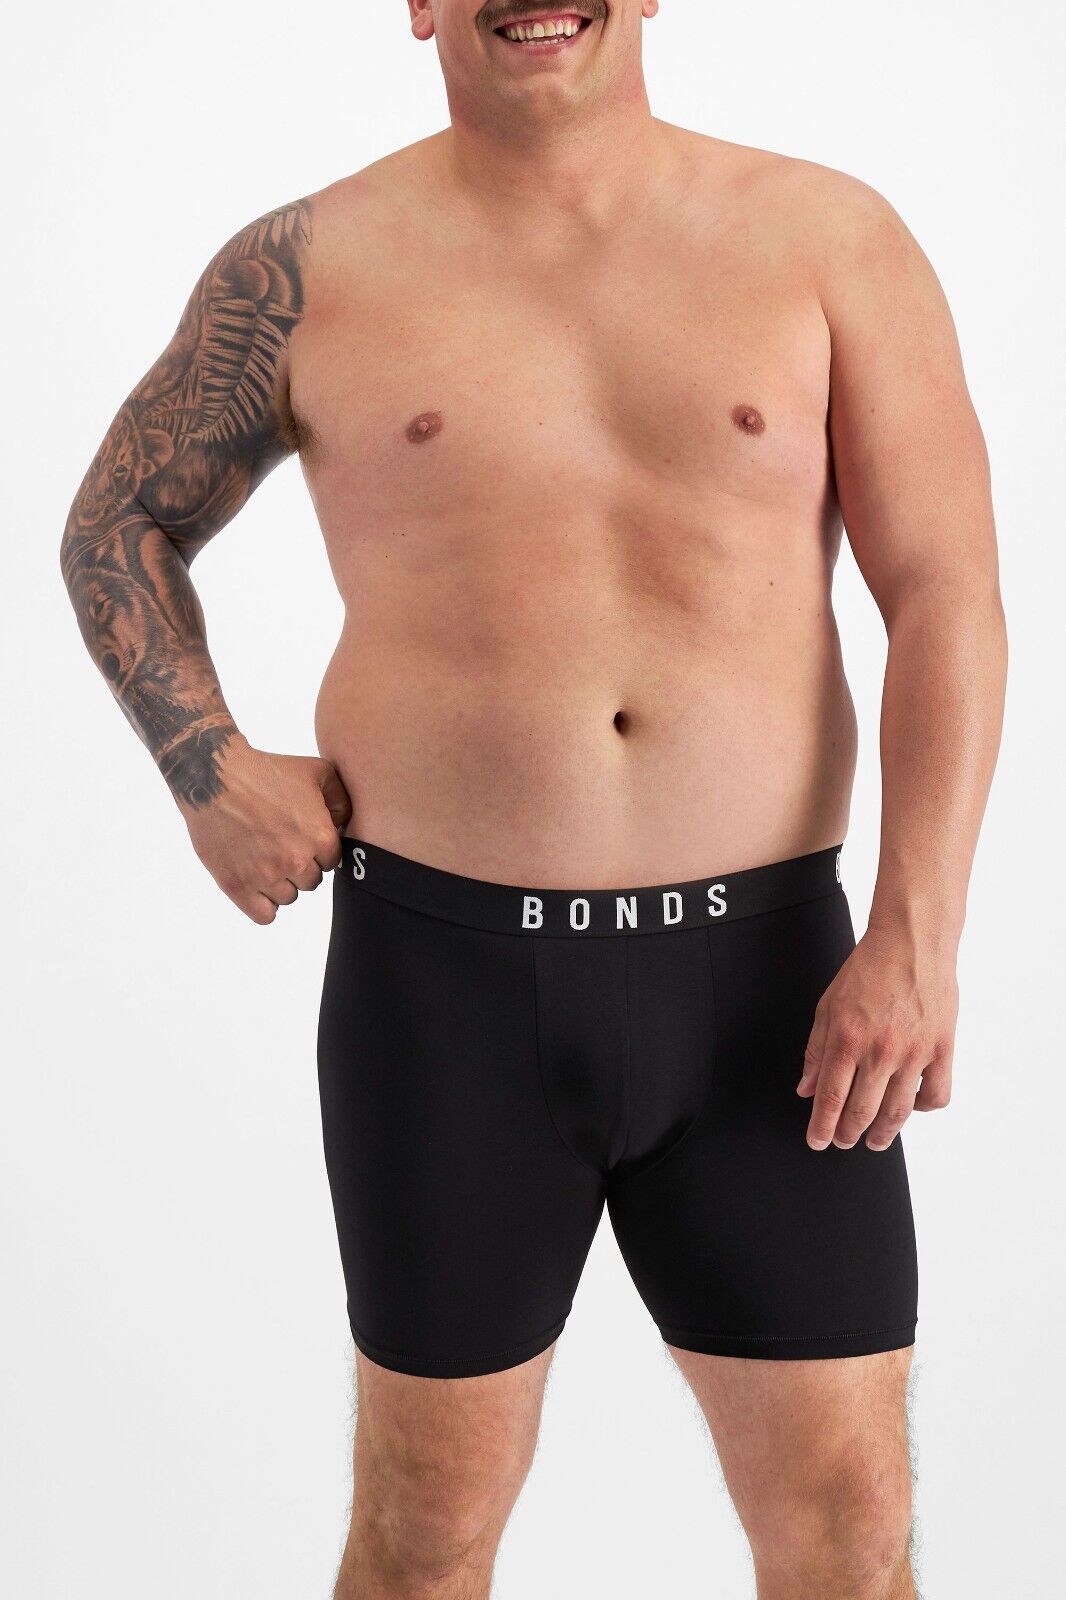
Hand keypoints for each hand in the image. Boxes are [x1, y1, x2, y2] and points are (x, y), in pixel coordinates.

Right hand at [181, 736, 351, 923]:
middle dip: (300, 865)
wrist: (214, 778)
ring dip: (281, 883)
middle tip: (280, 844)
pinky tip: (257, 882)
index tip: (301, 838)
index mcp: (319, 837)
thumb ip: (342, 799)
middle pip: (311, 882)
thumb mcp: (317, 771)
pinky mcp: (237, 886)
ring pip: (288, 898)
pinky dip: (263, 903)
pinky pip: (264, 915)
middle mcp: (296, 860)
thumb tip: (345, 824)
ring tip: (265, 857)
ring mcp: (265, 875)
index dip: (317, 849)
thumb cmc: (265, 771)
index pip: (332, 862)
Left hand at [798, 926, 957, 1151]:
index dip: (822, 1127)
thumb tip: (806, 1088)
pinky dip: (923, 1109)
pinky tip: (911, 1108)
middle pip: (862, 1112)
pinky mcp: (942, 1049)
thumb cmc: (869, 969)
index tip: (818, 1141)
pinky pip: (935, 1095)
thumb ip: (816, 1049)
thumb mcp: (829, 1006)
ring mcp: (914, 1053)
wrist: (911, 944)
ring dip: (883, 1133)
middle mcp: (880, 1051)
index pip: (830, 1098)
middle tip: (843, 1141)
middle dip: (848, 1134)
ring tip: (874, 1141)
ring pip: (898, 1112)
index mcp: (847, 1039)